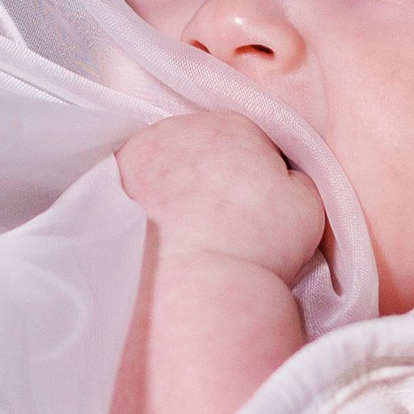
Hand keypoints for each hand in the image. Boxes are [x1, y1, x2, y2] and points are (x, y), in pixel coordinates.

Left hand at [116, 112, 326, 282]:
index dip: (254, 178)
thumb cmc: (254, 247)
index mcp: (234, 125)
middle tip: (216, 220)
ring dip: (172, 184)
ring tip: (180, 228)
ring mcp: (138, 152)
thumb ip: (296, 177)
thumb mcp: (307, 207)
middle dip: (210, 175)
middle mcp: (182, 127)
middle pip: (202, 146)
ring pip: (163, 162)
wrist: (192, 287)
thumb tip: (283, 174)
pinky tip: (149, 230)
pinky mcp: (106, 182)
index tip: (252, 211)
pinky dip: (138, 201)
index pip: (249, 142)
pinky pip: (129, 184)